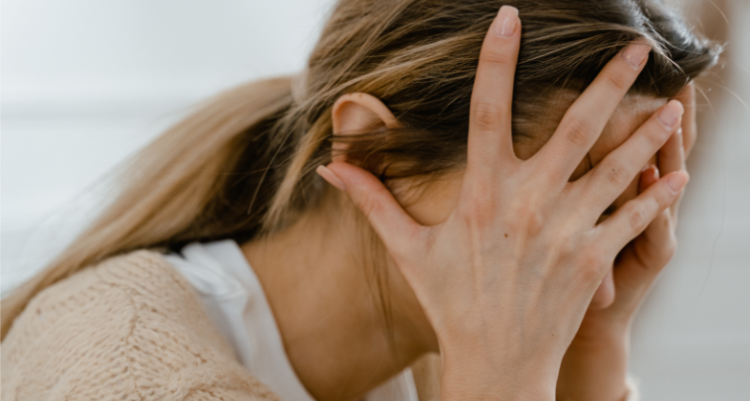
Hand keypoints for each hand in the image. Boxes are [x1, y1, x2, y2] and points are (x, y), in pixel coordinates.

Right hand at [318, 6, 686, 399]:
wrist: (494, 363)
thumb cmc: (450, 303)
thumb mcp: (407, 250)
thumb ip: (372, 201)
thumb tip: (329, 167)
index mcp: (482, 194)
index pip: (487, 111)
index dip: (498, 60)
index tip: (510, 19)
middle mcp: (529, 205)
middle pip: (577, 128)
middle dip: (610, 82)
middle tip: (636, 46)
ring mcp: (567, 232)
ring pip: (619, 168)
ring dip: (650, 133)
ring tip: (675, 104)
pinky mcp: (593, 260)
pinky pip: (635, 219)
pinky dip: (660, 195)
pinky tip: (679, 174)